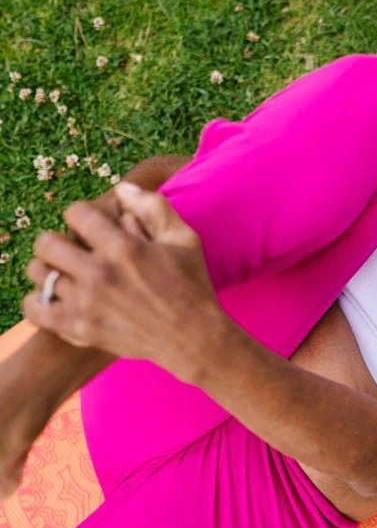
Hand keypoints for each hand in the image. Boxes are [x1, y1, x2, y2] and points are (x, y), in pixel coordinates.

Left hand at [21, 182, 226, 380]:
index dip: (82, 214)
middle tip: (74, 248)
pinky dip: (38, 299)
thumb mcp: (184, 239)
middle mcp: (99, 274)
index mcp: (124, 249)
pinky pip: (34, 308)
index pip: (75, 213)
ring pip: (37, 274)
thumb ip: (153, 208)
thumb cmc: (191, 284)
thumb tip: (121, 189)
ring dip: (49, 268)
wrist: (192, 338)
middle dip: (59, 240)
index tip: (92, 225)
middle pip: (46, 243)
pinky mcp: (79, 330)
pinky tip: (57, 296)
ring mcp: (85, 304)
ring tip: (65, 271)